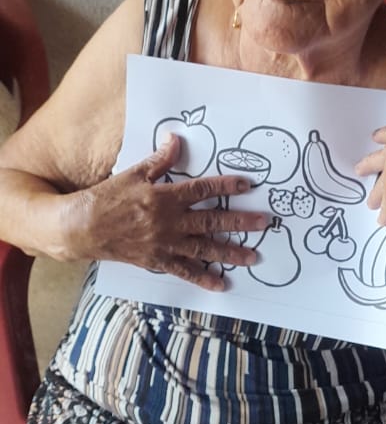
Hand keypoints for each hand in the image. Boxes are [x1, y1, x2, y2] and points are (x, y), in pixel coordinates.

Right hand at [67, 134, 269, 288]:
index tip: (248, 186)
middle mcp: (169, 221)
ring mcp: (165, 243)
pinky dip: (204, 278)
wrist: (83, 227)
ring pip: (205, 248)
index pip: (203, 190)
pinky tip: (222, 284)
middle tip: (265, 223)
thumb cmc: (108, 197)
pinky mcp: (157, 260)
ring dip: (231, 252)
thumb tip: (176, 140)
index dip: (226, 187)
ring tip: (254, 257)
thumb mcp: (134, 172)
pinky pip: (185, 271)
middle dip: (241, 222)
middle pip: (212, 221)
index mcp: (165, 196)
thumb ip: (160, 160)